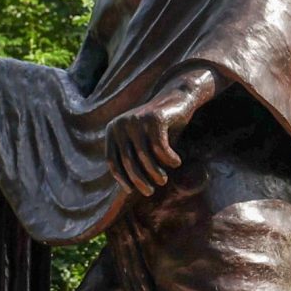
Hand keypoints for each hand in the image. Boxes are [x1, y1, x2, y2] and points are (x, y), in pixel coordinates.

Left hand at [106, 75, 210, 196]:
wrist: (178, 98)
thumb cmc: (159, 127)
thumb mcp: (141, 141)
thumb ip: (132, 157)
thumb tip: (127, 188)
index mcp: (113, 130)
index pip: (112, 161)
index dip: (122, 178)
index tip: (131, 191)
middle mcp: (121, 124)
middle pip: (127, 161)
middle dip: (139, 180)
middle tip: (150, 192)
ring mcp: (137, 120)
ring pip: (144, 157)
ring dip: (155, 173)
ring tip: (163, 180)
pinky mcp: (154, 118)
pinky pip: (160, 148)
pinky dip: (169, 159)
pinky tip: (177, 162)